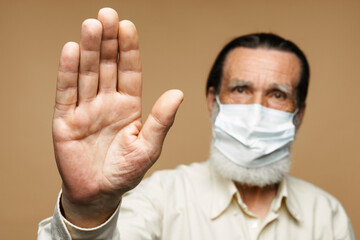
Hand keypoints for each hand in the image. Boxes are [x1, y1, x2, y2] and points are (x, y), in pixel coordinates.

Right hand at [53, 8, 182, 226]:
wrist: (99, 192)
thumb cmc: (125, 171)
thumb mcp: (149, 147)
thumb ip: (161, 120)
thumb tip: (177, 93)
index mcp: (129, 105)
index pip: (130, 71)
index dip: (129, 49)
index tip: (127, 26)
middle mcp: (107, 102)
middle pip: (108, 66)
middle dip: (108, 41)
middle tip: (107, 15)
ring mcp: (86, 108)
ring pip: (87, 73)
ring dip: (88, 49)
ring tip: (91, 26)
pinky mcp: (66, 119)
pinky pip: (67, 92)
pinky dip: (68, 72)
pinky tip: (71, 50)